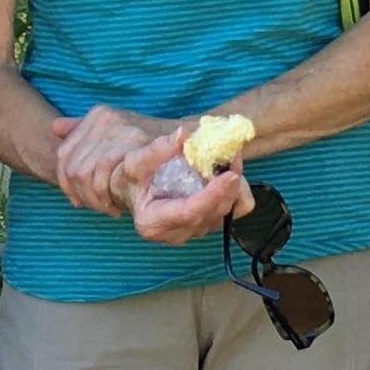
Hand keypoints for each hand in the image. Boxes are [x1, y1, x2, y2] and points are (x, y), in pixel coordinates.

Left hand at [53, 105, 171, 216]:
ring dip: (97, 198)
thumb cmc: (153, 145)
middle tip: (101, 207)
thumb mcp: (116, 136)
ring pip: (86, 173)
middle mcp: (107, 120)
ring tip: (113, 208)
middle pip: (73, 168)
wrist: (195, 145)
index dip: (66, 183)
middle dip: (83, 194)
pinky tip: (119, 207)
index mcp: (99, 115)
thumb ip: (84, 131)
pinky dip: (108, 196)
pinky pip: (104, 173)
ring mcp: (120, 130)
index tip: (77, 201)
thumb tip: (55, 128)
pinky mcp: (134, 143)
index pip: (64, 155)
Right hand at [118, 126, 256, 243]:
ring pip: (226, 212)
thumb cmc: (131, 176)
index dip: (212, 195)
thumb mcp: (135, 160)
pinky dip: (238, 192)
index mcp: (152, 223)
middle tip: (234, 155)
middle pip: (211, 214)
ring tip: (231, 157)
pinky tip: (229, 172)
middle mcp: (175, 234)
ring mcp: (193, 231)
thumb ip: (158, 149)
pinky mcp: (207, 224)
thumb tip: (182, 135)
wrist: (135, 185)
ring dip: (234, 185)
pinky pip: (234, 211)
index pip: (188, 213)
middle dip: (228, 185)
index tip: (230, 175)